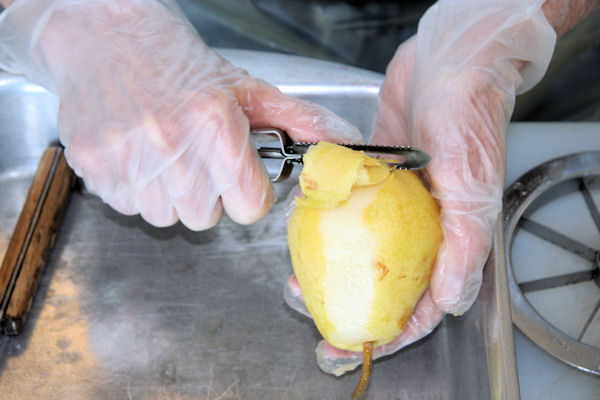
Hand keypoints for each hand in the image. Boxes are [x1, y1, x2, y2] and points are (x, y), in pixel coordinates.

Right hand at [0, 0, 360, 229]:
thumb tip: (344, 143)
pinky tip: (139, 155)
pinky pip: (129, 207)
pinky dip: (138, 190)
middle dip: (209, 194)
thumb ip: (298, 121)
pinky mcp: (95, 167)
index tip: (238, 174)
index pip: (248, 206)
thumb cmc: (178, 62)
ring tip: (167, 154)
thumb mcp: (245, 88)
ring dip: (172, 195)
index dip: (248, 192)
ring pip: (167, 218)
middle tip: (198, 157)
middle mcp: (171, 145)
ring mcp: (128, 159)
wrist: (106, 38)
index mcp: (215, 125)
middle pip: (206, 217)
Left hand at [284, 0, 555, 375]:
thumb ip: (465, 244)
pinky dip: (325, 224)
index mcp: (451, 239)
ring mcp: (393, 204)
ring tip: (298, 284)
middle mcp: (420, 227)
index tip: (356, 346)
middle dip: (351, 308)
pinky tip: (302, 233)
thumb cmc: (469, 117)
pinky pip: (344, 209)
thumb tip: (450, 301)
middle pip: (385, 283)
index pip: (424, 303)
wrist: (449, 61)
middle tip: (317, 322)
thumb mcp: (472, 184)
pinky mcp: (373, 177)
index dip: (394, 333)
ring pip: (359, 250)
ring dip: (331, 271)